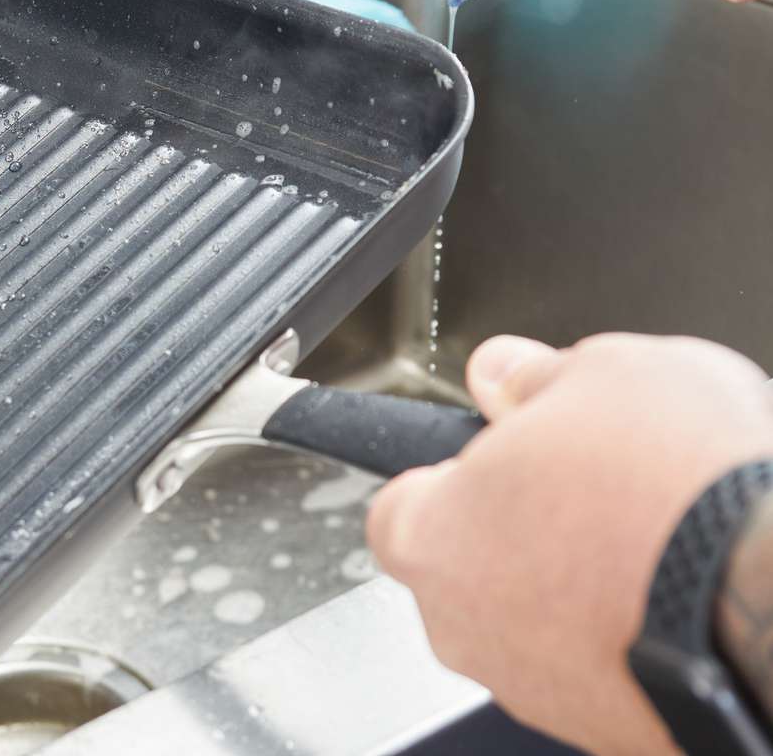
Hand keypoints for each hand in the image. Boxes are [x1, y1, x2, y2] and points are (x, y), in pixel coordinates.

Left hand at [367, 333, 772, 755]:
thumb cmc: (688, 491)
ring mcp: (531, 688)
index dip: (456, 472)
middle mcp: (462, 627)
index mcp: (432, 535)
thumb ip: (531, 376)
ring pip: (532, 622)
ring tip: (650, 540)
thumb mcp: (607, 372)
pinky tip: (676, 597)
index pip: (401, 504)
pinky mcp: (602, 729)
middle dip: (521, 528)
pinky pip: (597, 666)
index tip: (502, 453)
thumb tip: (503, 370)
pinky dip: (627, 635)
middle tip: (589, 488)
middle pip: (469, 565)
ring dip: (576, 585)